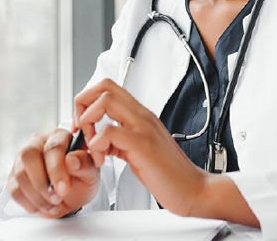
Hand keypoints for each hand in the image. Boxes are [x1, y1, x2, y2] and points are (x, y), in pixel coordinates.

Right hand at [6, 128, 99, 217]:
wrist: (73, 193)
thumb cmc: (82, 177)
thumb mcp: (91, 172)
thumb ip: (85, 163)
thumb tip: (71, 160)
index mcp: (59, 136)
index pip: (53, 147)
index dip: (56, 169)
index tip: (64, 189)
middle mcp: (37, 143)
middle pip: (28, 155)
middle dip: (42, 182)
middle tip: (57, 199)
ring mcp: (22, 160)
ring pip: (20, 175)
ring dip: (37, 196)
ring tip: (54, 205)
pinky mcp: (14, 177)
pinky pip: (14, 190)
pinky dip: (29, 203)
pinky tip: (44, 207)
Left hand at [74, 78, 210, 215]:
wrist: (193, 189)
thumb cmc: (168, 173)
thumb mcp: (137, 150)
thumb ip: (118, 140)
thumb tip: (97, 138)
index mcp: (140, 115)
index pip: (108, 88)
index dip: (88, 101)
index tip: (84, 124)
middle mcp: (142, 116)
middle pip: (104, 87)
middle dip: (83, 105)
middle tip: (83, 130)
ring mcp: (144, 128)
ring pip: (106, 101)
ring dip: (89, 122)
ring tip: (93, 146)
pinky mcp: (144, 145)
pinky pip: (111, 130)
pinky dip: (98, 142)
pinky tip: (102, 158)